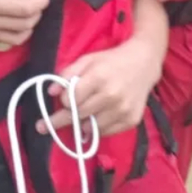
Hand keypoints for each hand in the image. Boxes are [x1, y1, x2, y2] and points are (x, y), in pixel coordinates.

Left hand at [39, 39, 162, 138]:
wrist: (143, 63)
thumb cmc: (111, 61)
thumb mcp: (88, 60)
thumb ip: (67, 74)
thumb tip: (51, 92)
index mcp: (99, 77)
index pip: (71, 99)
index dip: (64, 101)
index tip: (63, 100)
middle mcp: (112, 95)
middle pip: (78, 115)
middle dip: (63, 118)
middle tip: (49, 123)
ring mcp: (123, 110)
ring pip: (91, 127)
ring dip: (81, 124)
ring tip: (80, 116)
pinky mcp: (131, 120)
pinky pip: (106, 132)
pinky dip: (97, 128)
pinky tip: (96, 119)